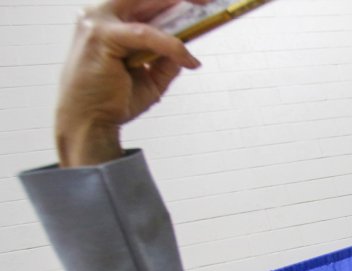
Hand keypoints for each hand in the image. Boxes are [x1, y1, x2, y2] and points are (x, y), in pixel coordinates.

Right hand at [56, 0, 203, 166]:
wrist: (90, 123)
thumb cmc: (112, 100)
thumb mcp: (151, 77)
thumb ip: (167, 59)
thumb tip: (187, 47)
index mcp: (108, 21)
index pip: (143, 1)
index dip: (171, 1)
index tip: (200, 2)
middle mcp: (99, 15)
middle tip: (207, 1)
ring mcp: (96, 22)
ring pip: (145, 5)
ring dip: (178, 9)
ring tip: (204, 16)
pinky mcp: (100, 36)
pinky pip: (145, 34)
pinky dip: (170, 45)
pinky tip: (186, 59)